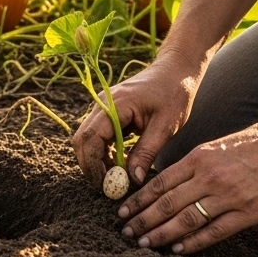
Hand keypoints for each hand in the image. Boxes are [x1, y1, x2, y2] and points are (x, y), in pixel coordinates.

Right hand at [71, 50, 203, 187]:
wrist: (175, 69)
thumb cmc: (174, 94)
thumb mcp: (166, 126)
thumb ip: (147, 152)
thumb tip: (132, 179)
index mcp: (115, 105)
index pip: (91, 138)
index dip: (93, 164)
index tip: (105, 185)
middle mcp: (102, 104)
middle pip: (82, 139)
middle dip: (90, 165)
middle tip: (107, 186)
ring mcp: (102, 106)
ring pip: (86, 138)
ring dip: (95, 159)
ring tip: (115, 177)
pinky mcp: (107, 111)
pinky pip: (96, 134)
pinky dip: (102, 151)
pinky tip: (118, 163)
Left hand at [116, 117, 257, 253]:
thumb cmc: (257, 143)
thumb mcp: (218, 146)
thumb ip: (194, 164)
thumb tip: (169, 182)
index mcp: (199, 157)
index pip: (159, 182)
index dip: (139, 199)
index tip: (123, 211)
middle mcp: (209, 176)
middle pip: (167, 203)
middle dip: (143, 220)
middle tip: (125, 233)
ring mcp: (229, 196)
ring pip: (186, 219)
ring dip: (162, 234)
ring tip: (145, 244)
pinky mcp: (250, 213)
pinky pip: (216, 231)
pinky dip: (194, 242)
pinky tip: (178, 250)